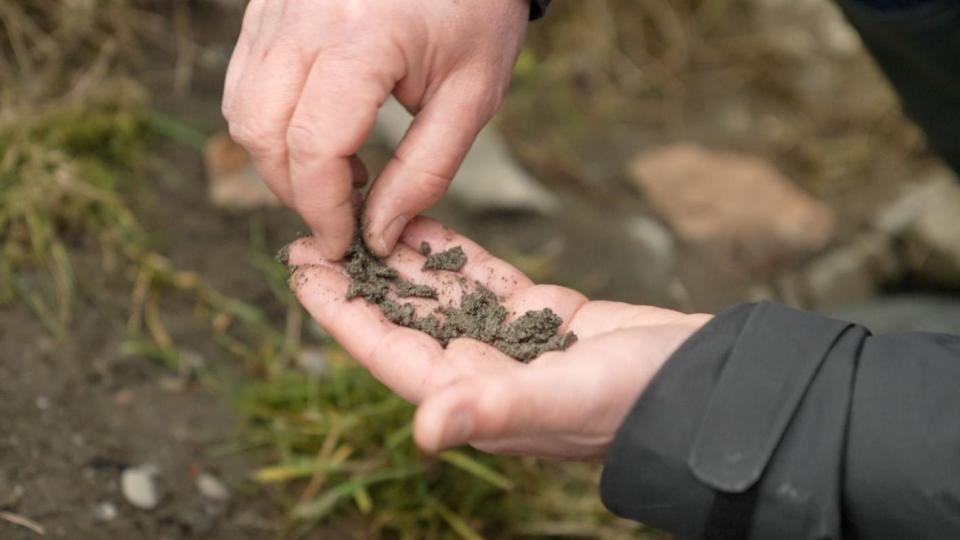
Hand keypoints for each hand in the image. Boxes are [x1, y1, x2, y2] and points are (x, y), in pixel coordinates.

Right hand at [222, 0, 528, 258]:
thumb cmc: (477, 16)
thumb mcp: (472, 97)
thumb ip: (426, 171)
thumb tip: (378, 234)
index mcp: (365, 37)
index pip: (313, 147)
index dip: (323, 210)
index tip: (343, 243)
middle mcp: (307, 16)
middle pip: (262, 131)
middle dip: (295, 192)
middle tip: (340, 214)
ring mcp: (278, 5)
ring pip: (242, 107)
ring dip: (277, 160)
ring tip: (338, 172)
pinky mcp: (267, 3)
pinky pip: (245, 78)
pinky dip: (270, 122)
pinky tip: (321, 132)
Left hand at [285, 217, 710, 459]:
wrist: (701, 383)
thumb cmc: (636, 402)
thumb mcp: (565, 401)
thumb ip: (496, 410)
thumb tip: (426, 430)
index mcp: (475, 396)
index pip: (389, 351)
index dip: (342, 312)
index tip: (303, 271)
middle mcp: (482, 370)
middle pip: (402, 318)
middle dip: (356, 278)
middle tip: (312, 233)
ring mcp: (509, 340)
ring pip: (437, 294)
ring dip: (396, 260)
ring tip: (356, 218)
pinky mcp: (540, 314)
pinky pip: (480, 279)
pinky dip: (449, 252)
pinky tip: (420, 224)